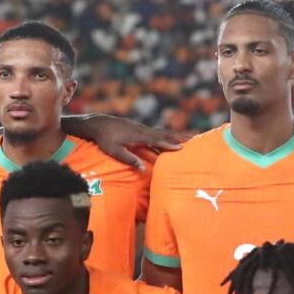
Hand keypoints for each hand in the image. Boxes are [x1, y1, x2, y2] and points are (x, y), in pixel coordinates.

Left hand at [76, 115, 190, 169]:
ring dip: (176, 135)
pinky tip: (172, 139)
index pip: (157, 140)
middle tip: (195, 139)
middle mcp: (142, 130)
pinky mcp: (140, 129)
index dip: (169, 144)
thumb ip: (129, 159)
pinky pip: (157, 133)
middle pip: (164, 133)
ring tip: (190, 138)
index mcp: (138, 136)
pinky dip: (167, 135)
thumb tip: (143, 169)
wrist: (97, 124)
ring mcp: (142, 129)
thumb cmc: (104, 139)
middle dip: (179, 136)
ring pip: (162, 132)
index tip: (182, 148)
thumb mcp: (114, 151)